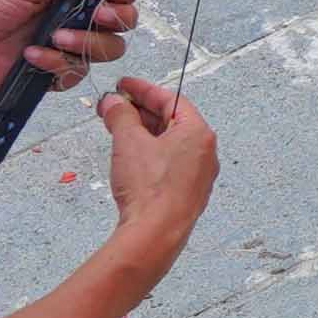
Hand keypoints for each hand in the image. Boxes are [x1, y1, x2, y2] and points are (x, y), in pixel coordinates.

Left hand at [0, 0, 136, 103]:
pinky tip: (31, 56)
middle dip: (114, 21)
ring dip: (85, 42)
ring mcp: (66, 50)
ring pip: (106, 51)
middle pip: (121, 26)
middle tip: (96, 17)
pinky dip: (56, 64)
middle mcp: (74, 21)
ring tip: (54, 37)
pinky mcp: (54, 76)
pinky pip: (76, 74)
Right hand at [93, 74, 214, 250]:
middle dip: (140, 111)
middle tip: (115, 106)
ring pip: (169, 142)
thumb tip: (113, 102)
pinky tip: (131, 154)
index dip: (143, 89)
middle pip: (171, 119)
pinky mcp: (187, 190)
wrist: (155, 232)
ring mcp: (198, 173)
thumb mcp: (128, 142)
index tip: (124, 85)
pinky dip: (149, 151)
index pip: (171, 99)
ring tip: (117, 127)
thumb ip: (120, 116)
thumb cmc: (150, 189)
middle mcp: (204, 151)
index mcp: (198, 132)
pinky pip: (169, 161)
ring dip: (143, 131)